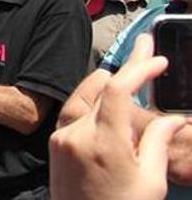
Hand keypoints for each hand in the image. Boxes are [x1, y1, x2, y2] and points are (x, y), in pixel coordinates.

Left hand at [49, 34, 186, 199]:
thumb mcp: (151, 180)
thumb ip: (159, 141)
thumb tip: (174, 118)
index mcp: (104, 142)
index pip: (118, 90)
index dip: (139, 68)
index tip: (157, 59)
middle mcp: (77, 134)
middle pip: (103, 89)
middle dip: (128, 71)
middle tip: (147, 49)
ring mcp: (62, 138)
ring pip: (88, 98)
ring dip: (111, 88)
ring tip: (134, 75)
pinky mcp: (55, 143)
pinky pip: (76, 111)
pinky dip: (95, 103)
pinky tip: (110, 104)